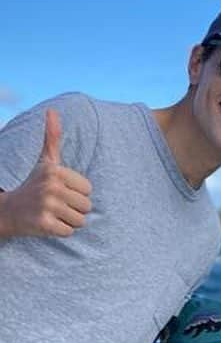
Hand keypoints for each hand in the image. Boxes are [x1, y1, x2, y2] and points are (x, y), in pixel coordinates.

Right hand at [0, 109, 92, 237]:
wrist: (9, 209)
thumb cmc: (35, 184)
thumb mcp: (45, 161)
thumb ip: (53, 138)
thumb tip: (53, 111)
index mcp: (55, 171)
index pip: (89, 190)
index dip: (77, 193)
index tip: (60, 191)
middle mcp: (51, 186)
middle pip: (87, 206)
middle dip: (74, 209)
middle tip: (56, 204)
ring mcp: (47, 206)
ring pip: (80, 221)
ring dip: (68, 221)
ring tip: (52, 213)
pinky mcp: (44, 224)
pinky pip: (69, 232)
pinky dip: (61, 231)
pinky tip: (47, 223)